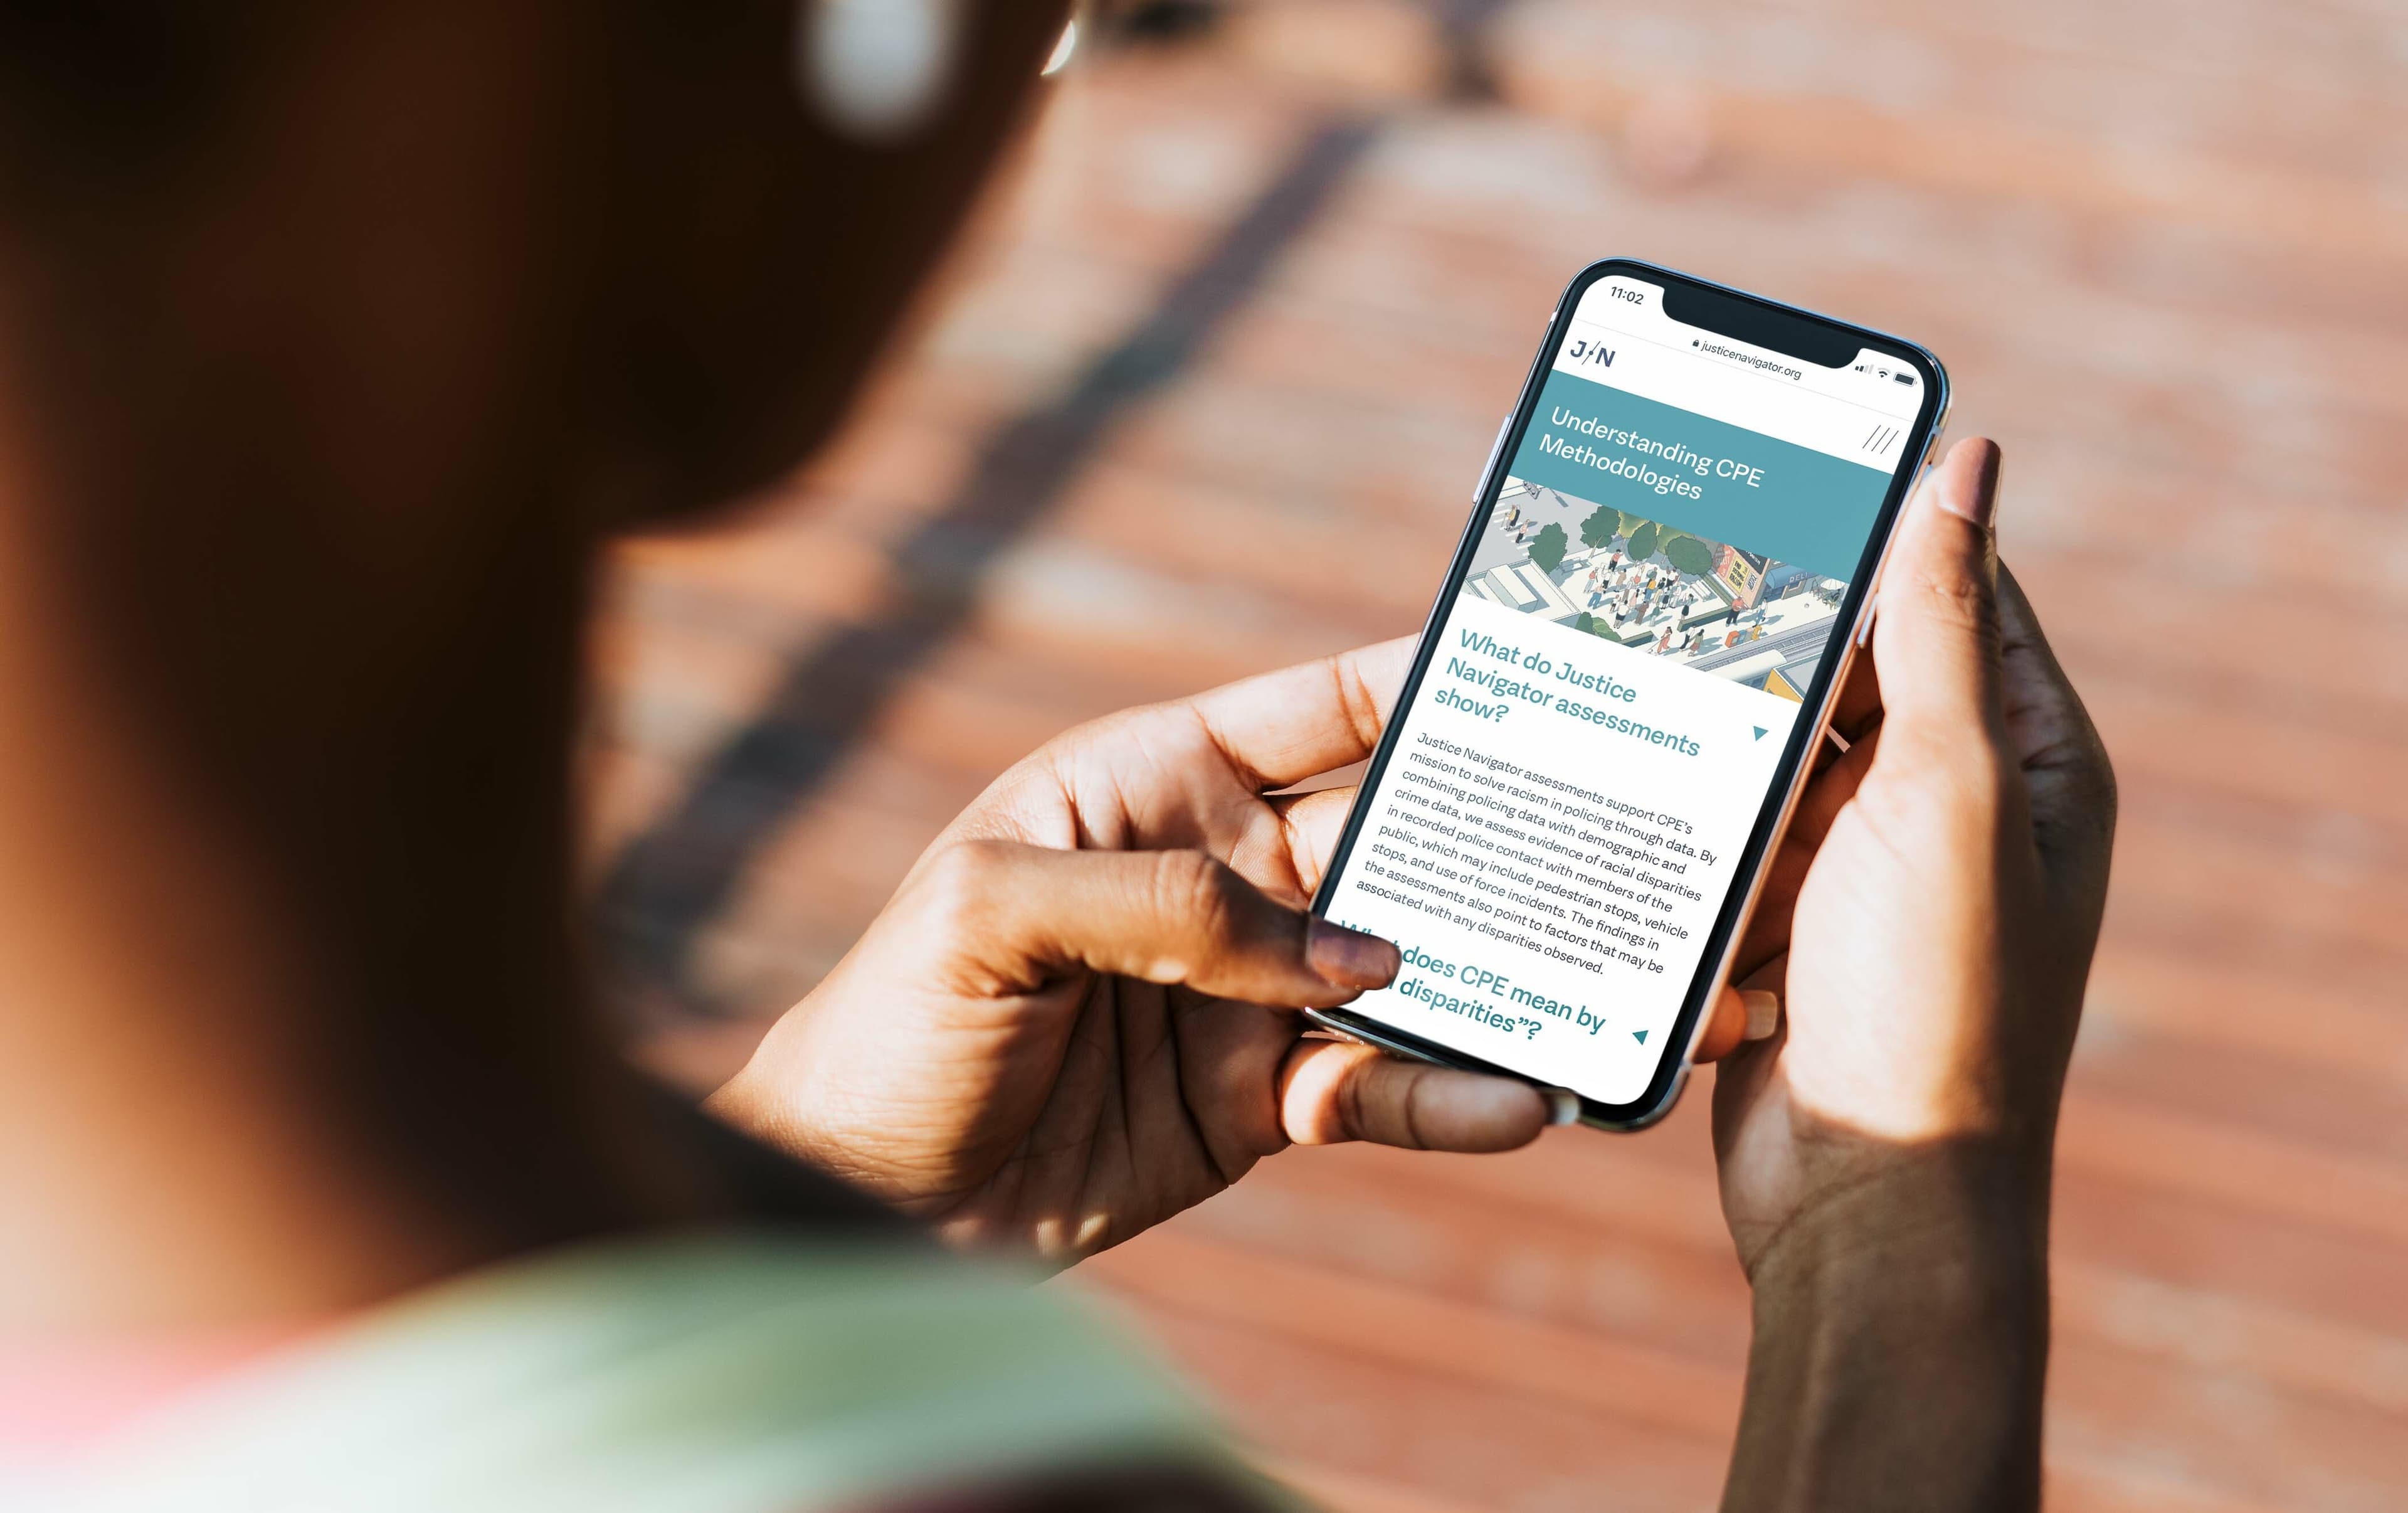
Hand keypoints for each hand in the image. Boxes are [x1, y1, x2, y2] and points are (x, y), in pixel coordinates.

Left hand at [710, 648, 1551, 1260]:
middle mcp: (1223, 876)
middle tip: (1631, 841)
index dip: (1432, 685)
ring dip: (1510, 977)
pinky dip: (1451, 1096)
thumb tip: (1353, 955)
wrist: (858, 1201)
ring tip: (1619, 990)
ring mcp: (1248, 992)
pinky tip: (1521, 1102)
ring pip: (1411, 970)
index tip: (1554, 672)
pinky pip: (1377, 1088)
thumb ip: (1169, 908)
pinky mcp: (1258, 1102)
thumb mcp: (993, 915)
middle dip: (1511, 839)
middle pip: (1398, 841)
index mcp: (1155, 784)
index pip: (1322, 712)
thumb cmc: (891, 1022)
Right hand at [1708, 439, 2116, 1512]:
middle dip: (1763, 638)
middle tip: (1662, 565)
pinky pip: (1727, 832)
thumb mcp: (1951, 789)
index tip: (1775, 465)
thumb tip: (1965, 462)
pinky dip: (1686, 815)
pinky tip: (1621, 776)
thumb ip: (1943, 624)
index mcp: (2030, 758)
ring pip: (1770, 750)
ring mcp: (1864, 867)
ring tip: (1625, 665)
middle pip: (1846, 669)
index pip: (1955, 591)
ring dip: (1714, 732)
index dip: (1874, 525)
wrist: (1866, 1194)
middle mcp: (1955, 804)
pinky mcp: (1785, 921)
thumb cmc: (1934, 1000)